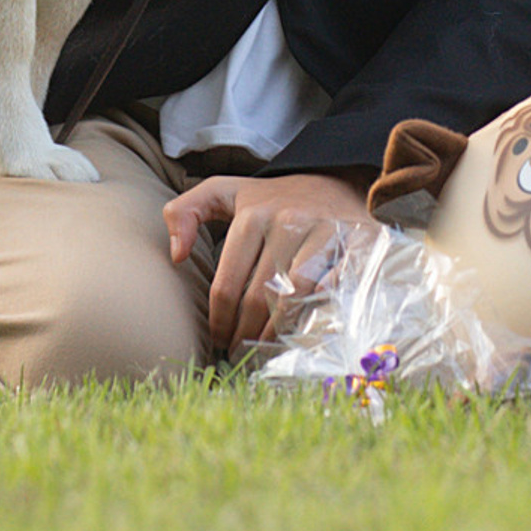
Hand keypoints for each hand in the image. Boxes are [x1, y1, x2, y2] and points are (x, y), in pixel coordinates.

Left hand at [163, 169, 369, 353]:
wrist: (340, 180)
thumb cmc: (277, 198)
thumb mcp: (228, 192)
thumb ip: (187, 210)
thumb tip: (176, 254)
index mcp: (254, 214)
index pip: (226, 286)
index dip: (219, 321)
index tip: (219, 338)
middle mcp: (289, 221)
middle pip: (257, 299)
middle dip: (244, 334)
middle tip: (240, 351)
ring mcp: (324, 232)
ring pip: (291, 300)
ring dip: (274, 333)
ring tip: (263, 347)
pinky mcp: (355, 243)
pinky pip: (330, 291)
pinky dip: (314, 316)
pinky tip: (300, 329)